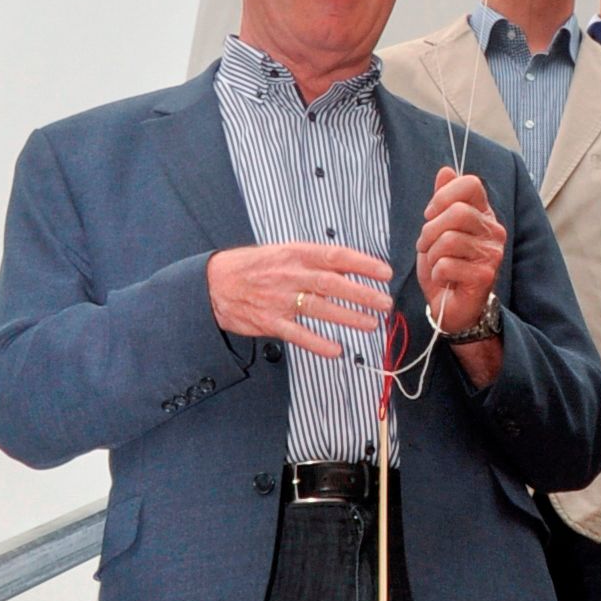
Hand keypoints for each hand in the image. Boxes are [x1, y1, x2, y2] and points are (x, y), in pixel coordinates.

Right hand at [207, 241, 393, 357]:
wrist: (216, 283)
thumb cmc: (254, 265)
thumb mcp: (284, 251)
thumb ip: (312, 259)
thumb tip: (347, 265)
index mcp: (297, 253)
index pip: (336, 256)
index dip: (363, 264)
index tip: (384, 272)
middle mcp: (291, 275)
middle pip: (334, 284)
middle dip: (363, 294)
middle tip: (385, 302)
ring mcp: (280, 300)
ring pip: (320, 309)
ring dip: (348, 317)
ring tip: (370, 324)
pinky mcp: (270, 322)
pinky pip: (298, 334)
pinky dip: (318, 343)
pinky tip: (336, 350)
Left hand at [415, 169, 506, 335]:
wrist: (453, 308)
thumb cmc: (446, 266)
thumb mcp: (438, 229)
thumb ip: (442, 200)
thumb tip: (445, 170)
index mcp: (484, 213)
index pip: (470, 184)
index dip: (443, 196)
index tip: (431, 213)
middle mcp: (493, 229)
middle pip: (457, 212)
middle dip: (430, 230)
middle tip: (426, 245)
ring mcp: (492, 253)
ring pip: (449, 239)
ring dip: (431, 255)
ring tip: (435, 264)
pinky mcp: (484, 275)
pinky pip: (447, 265)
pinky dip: (436, 274)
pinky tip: (444, 279)